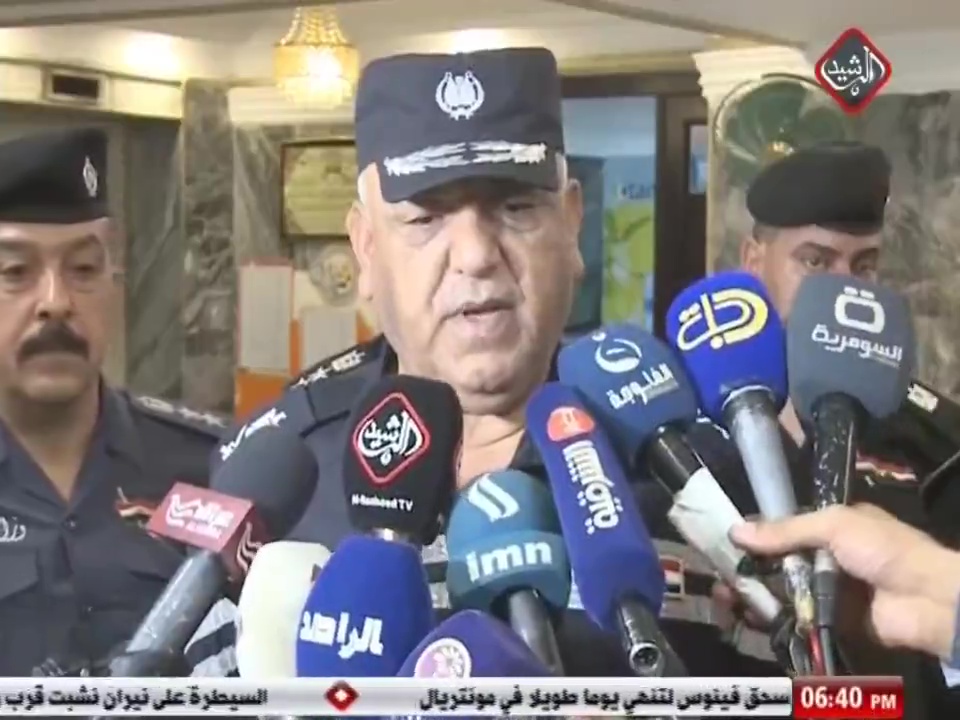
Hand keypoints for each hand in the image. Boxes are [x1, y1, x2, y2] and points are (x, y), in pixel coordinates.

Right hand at [730, 504, 959, 658]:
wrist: (926, 598)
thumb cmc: (883, 549)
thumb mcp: (834, 525)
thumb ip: (786, 530)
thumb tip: (736, 530)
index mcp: (833, 528)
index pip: (786, 528)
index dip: (758, 534)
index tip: (726, 541)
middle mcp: (828, 558)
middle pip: (780, 563)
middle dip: (749, 569)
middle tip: (719, 576)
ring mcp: (829, 591)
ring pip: (784, 592)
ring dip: (755, 595)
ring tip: (725, 598)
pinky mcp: (831, 621)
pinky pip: (797, 618)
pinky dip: (774, 619)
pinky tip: (747, 617)